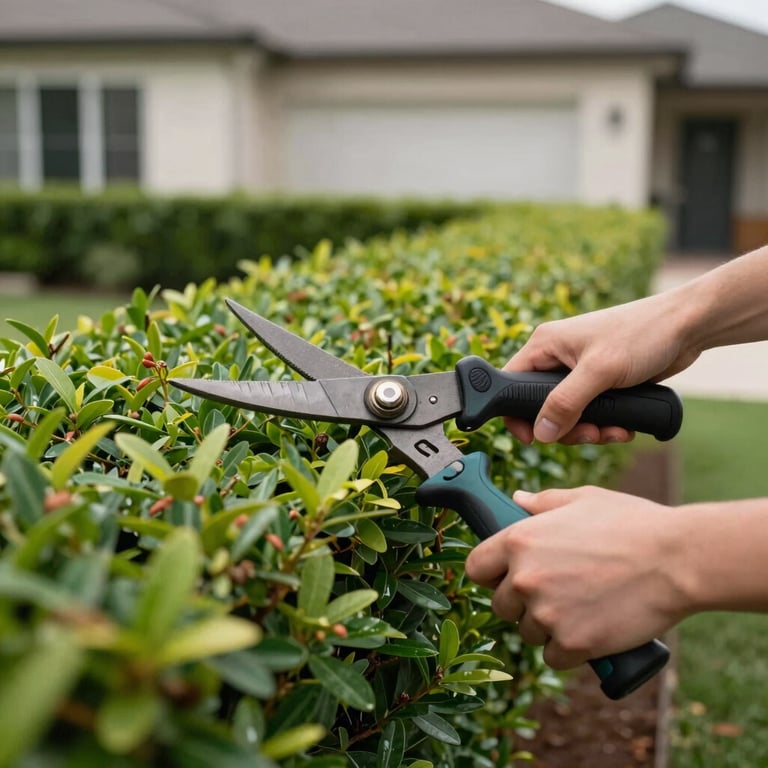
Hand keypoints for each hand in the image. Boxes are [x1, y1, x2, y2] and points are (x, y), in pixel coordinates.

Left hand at [464, 486, 689, 668]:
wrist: (677, 560)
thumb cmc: (632, 524)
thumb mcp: (583, 499)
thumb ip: (543, 502)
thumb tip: (517, 499)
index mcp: (519, 540)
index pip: (475, 567)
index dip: (490, 573)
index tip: (506, 575)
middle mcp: (525, 578)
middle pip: (500, 605)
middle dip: (522, 602)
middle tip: (555, 591)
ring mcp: (547, 614)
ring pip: (528, 632)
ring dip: (547, 626)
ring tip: (580, 606)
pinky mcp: (573, 644)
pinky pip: (553, 656)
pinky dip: (569, 649)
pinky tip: (589, 630)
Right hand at [503, 294, 698, 443]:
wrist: (687, 327)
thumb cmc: (642, 334)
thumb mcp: (599, 371)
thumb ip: (566, 403)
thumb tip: (541, 434)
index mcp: (545, 345)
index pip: (511, 384)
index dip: (517, 415)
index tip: (534, 440)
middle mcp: (557, 357)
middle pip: (541, 407)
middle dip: (565, 428)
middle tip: (589, 434)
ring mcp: (579, 371)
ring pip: (568, 415)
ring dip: (589, 431)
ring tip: (614, 432)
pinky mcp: (600, 382)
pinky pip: (590, 413)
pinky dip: (605, 425)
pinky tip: (624, 427)